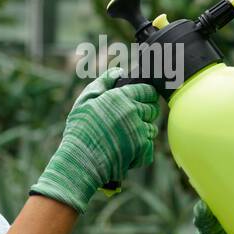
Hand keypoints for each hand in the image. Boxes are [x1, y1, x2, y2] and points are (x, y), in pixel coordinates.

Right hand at [29, 67, 160, 214]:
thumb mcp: (85, 101)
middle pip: (153, 109)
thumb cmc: (79, 130)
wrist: (80, 161)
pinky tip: (126, 151)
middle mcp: (132, 111)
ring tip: (125, 138)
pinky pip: (150, 147)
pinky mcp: (142, 149)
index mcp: (120, 96)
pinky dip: (141, 150)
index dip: (146, 96)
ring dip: (143, 133)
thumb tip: (119, 71)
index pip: (147, 91)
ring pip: (152, 129)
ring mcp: (139, 130)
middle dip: (146, 114)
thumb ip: (103, 83)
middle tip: (131, 122)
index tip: (142, 101)